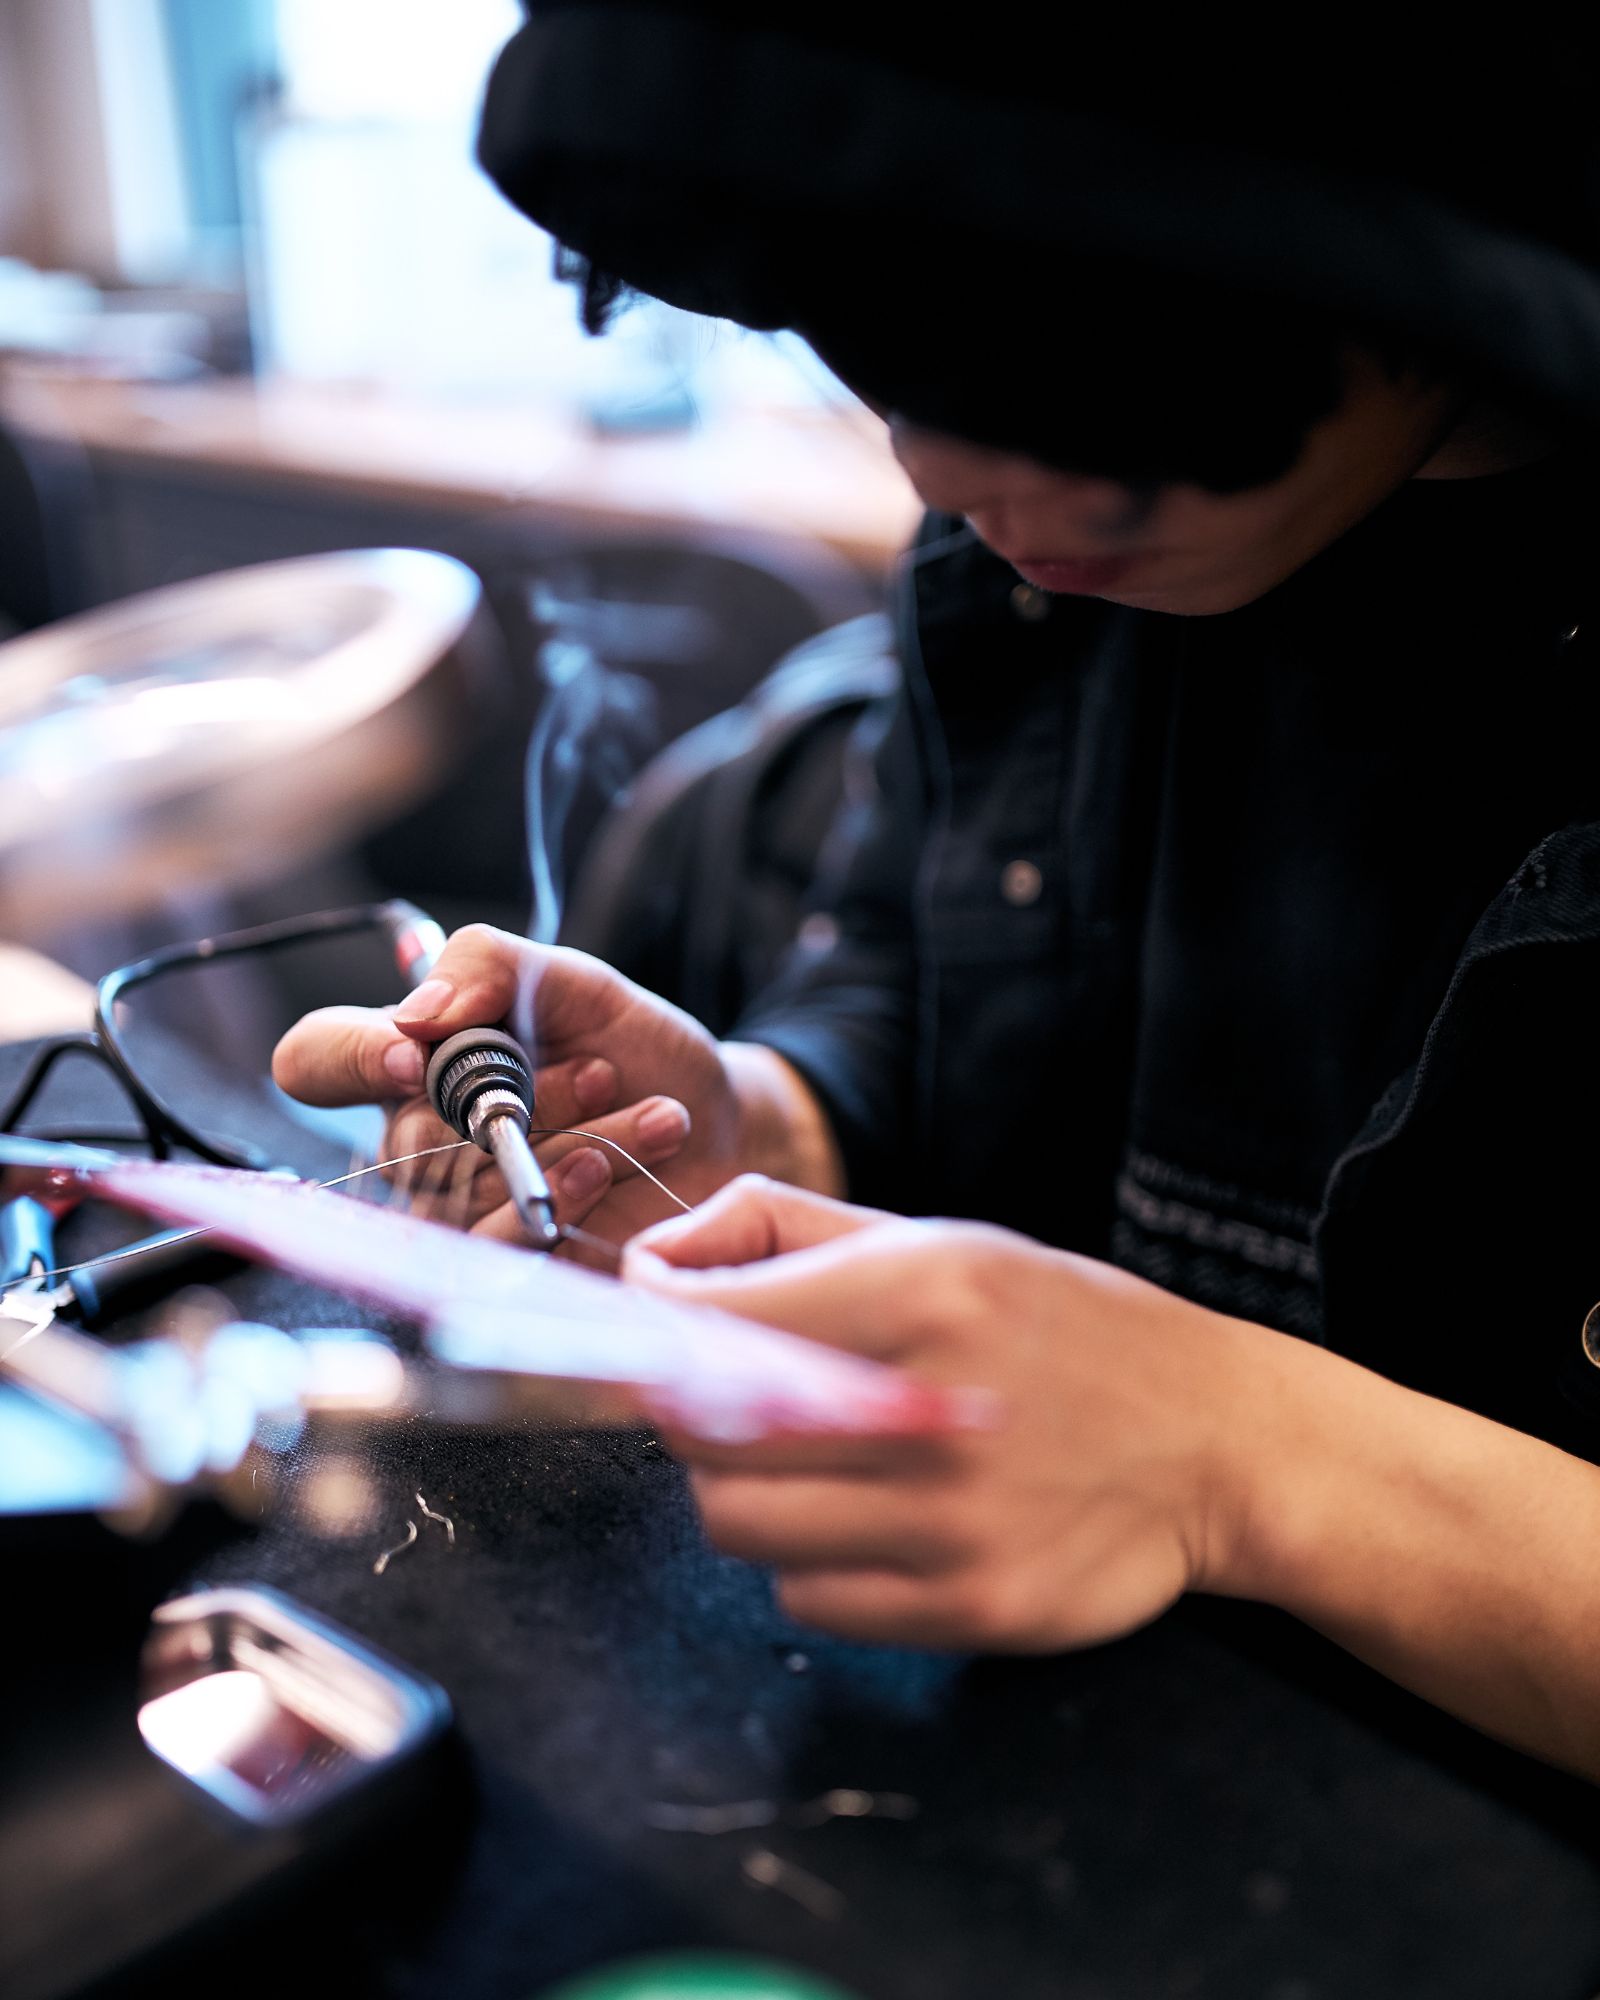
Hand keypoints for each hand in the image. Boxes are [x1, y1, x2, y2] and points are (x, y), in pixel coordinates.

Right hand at [272, 924, 752, 1247]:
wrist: (720, 1123)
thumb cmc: (635, 1051)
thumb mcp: (573, 981)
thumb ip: (491, 966)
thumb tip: (419, 1012)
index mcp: (413, 1061)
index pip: (316, 1060)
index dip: (349, 1059)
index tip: (416, 1053)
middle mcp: (420, 1140)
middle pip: (407, 1141)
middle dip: (519, 1101)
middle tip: (599, 1073)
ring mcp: (459, 1208)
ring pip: (461, 1198)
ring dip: (564, 1145)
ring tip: (648, 1113)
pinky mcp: (508, 1260)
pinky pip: (499, 1249)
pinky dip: (566, 1197)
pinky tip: (614, 1161)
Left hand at [625, 1176, 1265, 1650]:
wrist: (1216, 1441)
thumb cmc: (1062, 1329)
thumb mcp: (941, 1241)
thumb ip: (782, 1234)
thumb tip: (650, 1266)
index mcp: (928, 1289)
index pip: (712, 1323)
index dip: (658, 1331)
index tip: (659, 1332)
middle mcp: (939, 1407)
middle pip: (705, 1436)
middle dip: (694, 1416)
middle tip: (734, 1403)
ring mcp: (958, 1522)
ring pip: (740, 1525)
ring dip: (745, 1492)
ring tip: (807, 1462)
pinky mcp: (974, 1609)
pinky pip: (806, 1600)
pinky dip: (809, 1563)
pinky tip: (868, 1522)